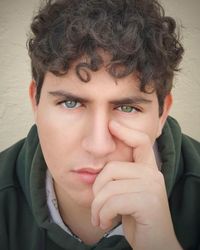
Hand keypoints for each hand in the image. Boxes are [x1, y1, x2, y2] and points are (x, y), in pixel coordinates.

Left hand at [91, 120, 181, 249]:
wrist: (153, 244)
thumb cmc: (135, 217)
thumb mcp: (126, 194)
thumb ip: (119, 178)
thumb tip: (99, 166)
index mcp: (147, 169)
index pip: (140, 141)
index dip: (126, 131)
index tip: (111, 124)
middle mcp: (152, 174)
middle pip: (111, 168)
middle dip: (97, 191)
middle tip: (98, 208)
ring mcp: (152, 186)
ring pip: (109, 186)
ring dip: (98, 207)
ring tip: (101, 218)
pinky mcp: (149, 202)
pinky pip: (113, 201)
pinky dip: (103, 215)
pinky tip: (105, 222)